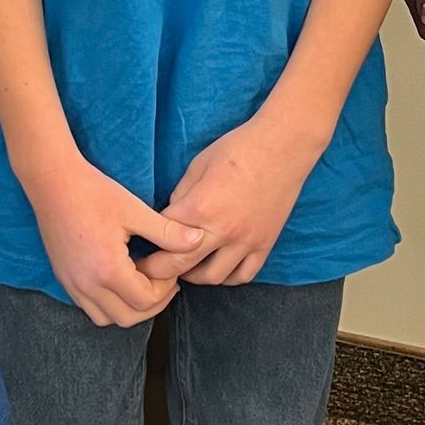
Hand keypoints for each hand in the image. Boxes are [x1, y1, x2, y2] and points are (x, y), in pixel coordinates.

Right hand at [27, 153, 204, 326]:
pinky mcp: (64, 280)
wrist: (52, 182)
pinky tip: (120, 279)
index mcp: (107, 269)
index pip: (145, 301)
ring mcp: (72, 285)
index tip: (170, 269)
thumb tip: (199, 240)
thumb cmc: (94, 192)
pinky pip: (90, 307)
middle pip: (128, 318)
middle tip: (163, 281)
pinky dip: (109, 304)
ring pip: (107, 318)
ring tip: (142, 282)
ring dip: (129, 308)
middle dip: (151, 304)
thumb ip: (168, 231)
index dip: (165, 290)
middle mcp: (87, 284)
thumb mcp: (135, 210)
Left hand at [141, 114, 318, 288]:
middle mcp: (222, 231)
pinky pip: (243, 275)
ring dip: (194, 276)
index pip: (164, 235)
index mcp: (200, 208)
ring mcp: (246, 241)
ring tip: (185, 267)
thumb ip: (181, 195)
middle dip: (159, 270)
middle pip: (180, 265)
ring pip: (213, 278)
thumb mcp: (198, 165)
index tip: (141, 244)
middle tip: (149, 269)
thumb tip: (171, 215)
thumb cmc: (238, 149)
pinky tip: (218, 268)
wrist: (283, 146)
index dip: (149, 240)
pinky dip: (227, 277)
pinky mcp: (265, 244)